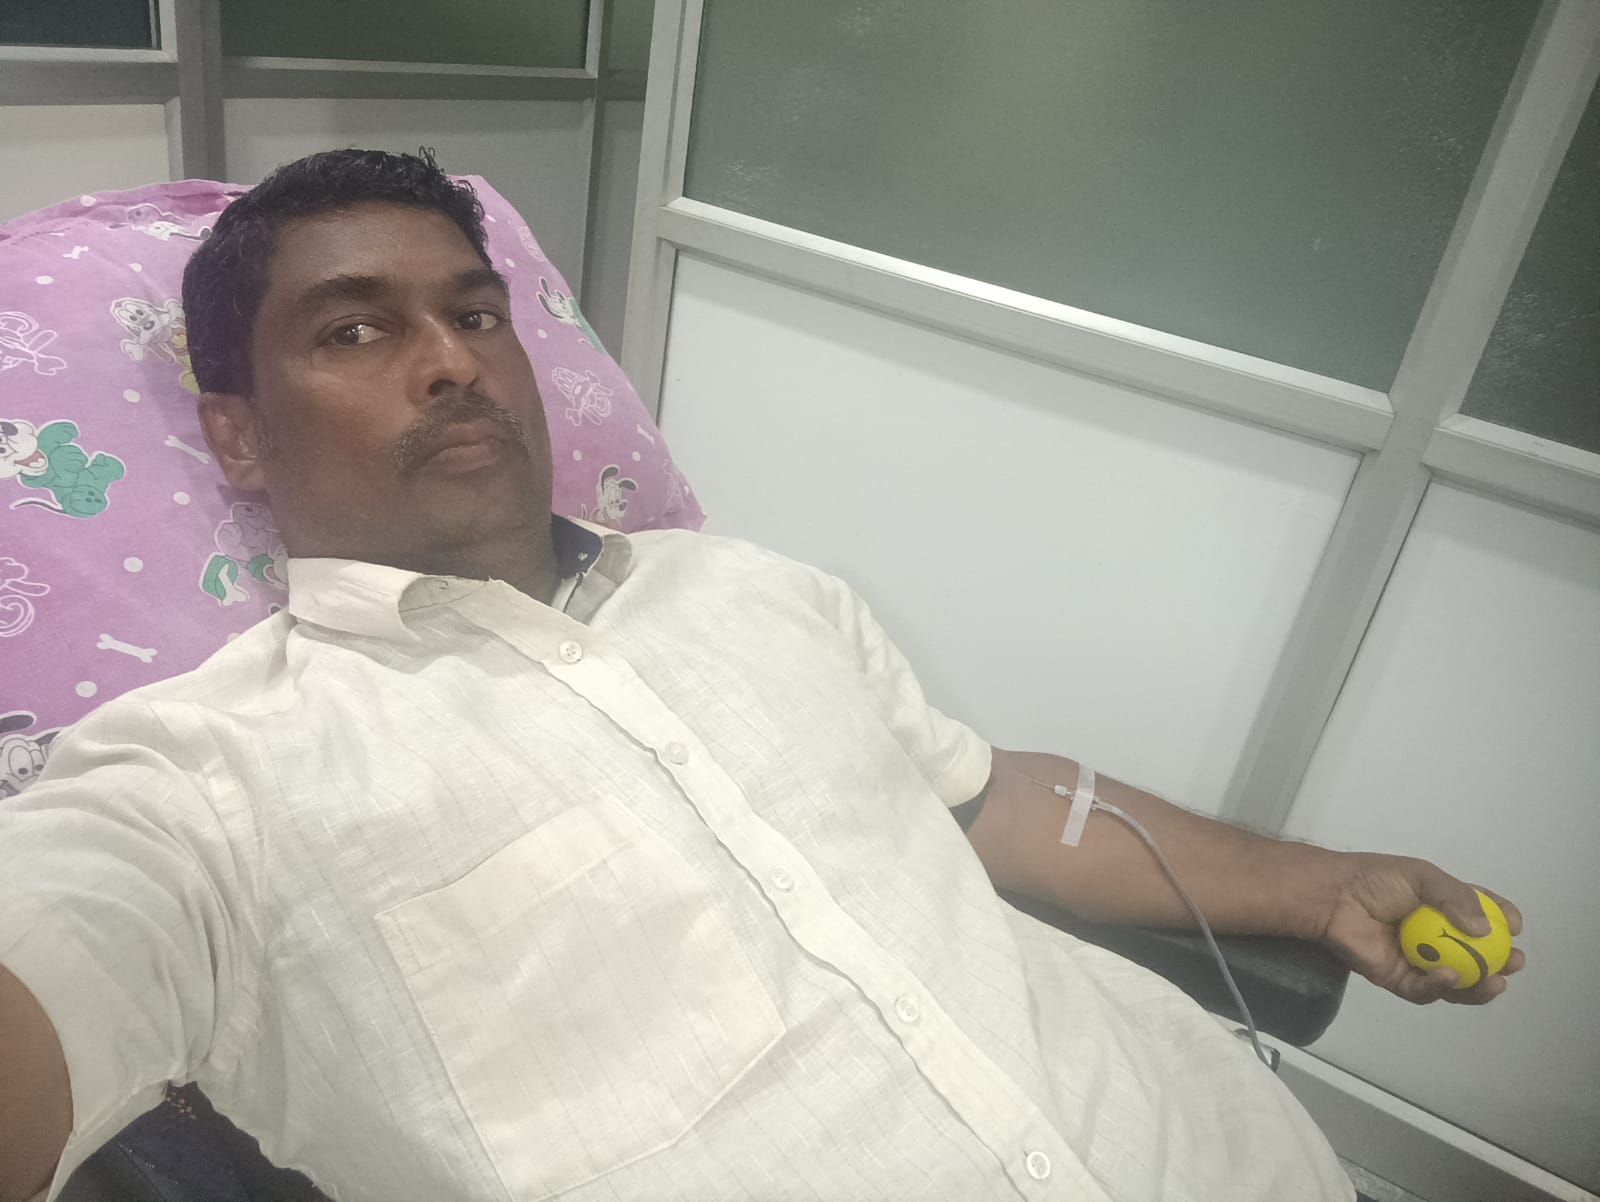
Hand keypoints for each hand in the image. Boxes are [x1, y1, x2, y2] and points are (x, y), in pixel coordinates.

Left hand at [1319, 853, 1523, 1004]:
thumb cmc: (1375, 880)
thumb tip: (1485, 929)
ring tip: (1496, 980)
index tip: (1515, 925)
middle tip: (1515, 962)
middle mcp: (1432, 936)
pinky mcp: (1396, 979)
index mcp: (1440, 907)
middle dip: (1501, 963)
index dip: (1501, 921)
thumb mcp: (1421, 876)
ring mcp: (1416, 960)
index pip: (1480, 915)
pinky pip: (1424, 989)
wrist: (1333, 898)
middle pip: (1475, 956)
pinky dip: (1440, 986)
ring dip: (1479, 986)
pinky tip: (1450, 976)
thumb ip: (1455, 897)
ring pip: (1455, 982)